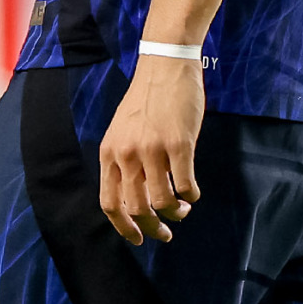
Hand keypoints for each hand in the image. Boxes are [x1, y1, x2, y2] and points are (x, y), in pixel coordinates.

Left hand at [99, 55, 203, 245]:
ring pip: (162, 202)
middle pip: (136, 208)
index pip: (109, 203)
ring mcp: (152, 149)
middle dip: (152, 229)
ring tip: (182, 209)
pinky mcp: (179, 144)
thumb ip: (124, 161)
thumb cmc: (147, 100)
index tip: (139, 239)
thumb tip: (135, 199)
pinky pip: (185, 185)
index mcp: (109, 152)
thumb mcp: (123, 131)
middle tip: (166, 233)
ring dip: (174, 213)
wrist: (165, 65)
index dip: (124, 227)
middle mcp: (127, 154)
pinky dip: (191, 196)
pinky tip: (193, 193)